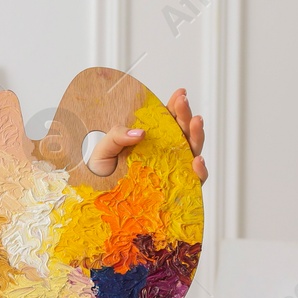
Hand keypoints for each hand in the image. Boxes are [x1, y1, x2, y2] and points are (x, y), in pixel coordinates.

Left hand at [85, 86, 208, 183]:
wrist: (97, 203)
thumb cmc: (101, 175)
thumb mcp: (104, 150)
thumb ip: (117, 136)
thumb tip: (140, 132)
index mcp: (150, 141)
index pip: (167, 120)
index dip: (176, 107)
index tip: (180, 94)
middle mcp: (164, 155)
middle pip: (182, 132)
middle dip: (185, 115)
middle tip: (184, 102)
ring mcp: (172, 171)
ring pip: (191, 151)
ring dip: (197, 135)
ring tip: (196, 121)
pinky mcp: (176, 191)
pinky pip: (193, 181)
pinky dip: (199, 171)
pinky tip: (197, 161)